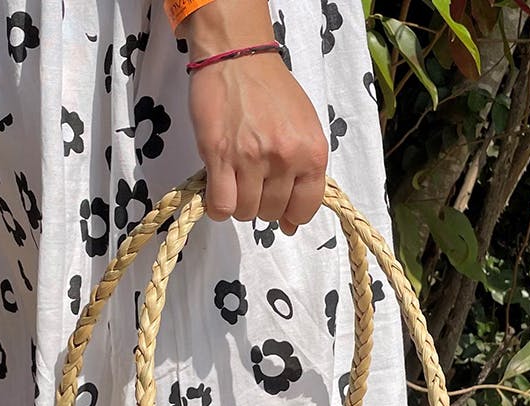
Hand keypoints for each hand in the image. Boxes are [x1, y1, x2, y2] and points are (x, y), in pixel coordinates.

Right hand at [181, 2, 327, 234]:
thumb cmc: (271, 90)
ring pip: (245, 212)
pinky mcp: (220, 156)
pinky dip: (218, 206)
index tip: (280, 208)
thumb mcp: (303, 129)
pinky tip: (219, 189)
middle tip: (253, 181)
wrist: (239, 56)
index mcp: (311, 152)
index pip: (305, 209)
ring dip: (238, 203)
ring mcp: (252, 158)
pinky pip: (222, 205)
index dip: (290, 214)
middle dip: (261, 204)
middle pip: (271, 213)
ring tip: (236, 179)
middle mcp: (284, 158)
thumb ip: (303, 173)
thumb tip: (290, 224)